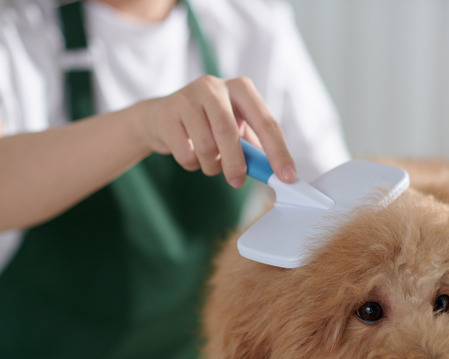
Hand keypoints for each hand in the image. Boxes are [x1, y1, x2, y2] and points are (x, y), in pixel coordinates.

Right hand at [134, 75, 296, 187]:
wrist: (161, 117)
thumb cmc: (208, 125)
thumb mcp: (236, 129)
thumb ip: (255, 149)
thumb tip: (278, 176)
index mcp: (241, 89)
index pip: (266, 122)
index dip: (278, 152)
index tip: (287, 177)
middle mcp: (214, 87)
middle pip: (229, 132)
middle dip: (236, 163)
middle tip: (237, 182)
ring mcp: (187, 97)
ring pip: (205, 146)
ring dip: (211, 165)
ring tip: (209, 162)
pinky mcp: (167, 114)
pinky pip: (185, 153)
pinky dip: (191, 164)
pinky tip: (189, 153)